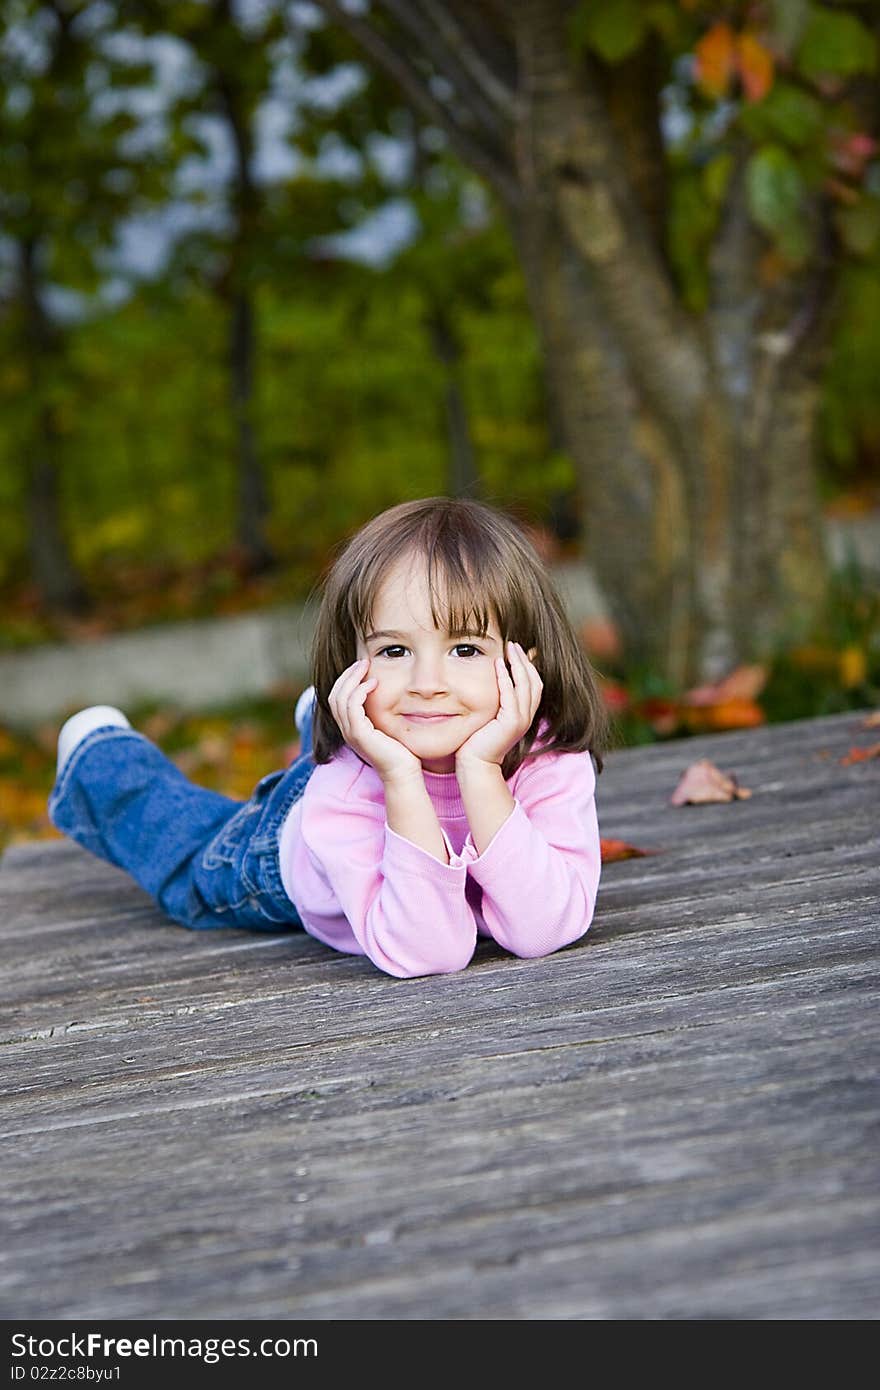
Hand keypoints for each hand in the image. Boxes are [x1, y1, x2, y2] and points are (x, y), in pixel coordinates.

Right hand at [328, 659, 421, 784]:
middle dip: (347, 675)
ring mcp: (351, 733)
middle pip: (334, 695)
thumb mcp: (387, 727)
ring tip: (366, 667)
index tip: (361, 667)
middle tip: (363, 661)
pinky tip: (374, 683)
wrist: (403, 773)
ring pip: (340, 698)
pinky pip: (352, 706)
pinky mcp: (359, 735)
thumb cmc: (401, 751)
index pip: (337, 698)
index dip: (346, 680)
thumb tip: (386, 693)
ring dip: (352, 679)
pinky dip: (360, 691)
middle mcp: (346, 730)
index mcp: (350, 728)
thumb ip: (381, 712)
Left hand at [455, 641, 542, 771]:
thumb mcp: (491, 716)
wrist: (476, 764)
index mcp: (524, 715)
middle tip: (514, 644)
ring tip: (509, 648)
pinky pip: (510, 694)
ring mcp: (520, 720)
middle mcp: (526, 716)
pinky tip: (498, 664)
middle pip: (534, 681)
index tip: (518, 650)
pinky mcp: (511, 722)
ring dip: (518, 664)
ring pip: (525, 684)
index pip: (534, 685)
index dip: (528, 666)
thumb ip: (496, 701)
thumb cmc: (478, 741)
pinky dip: (506, 677)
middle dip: (525, 660)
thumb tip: (491, 683)